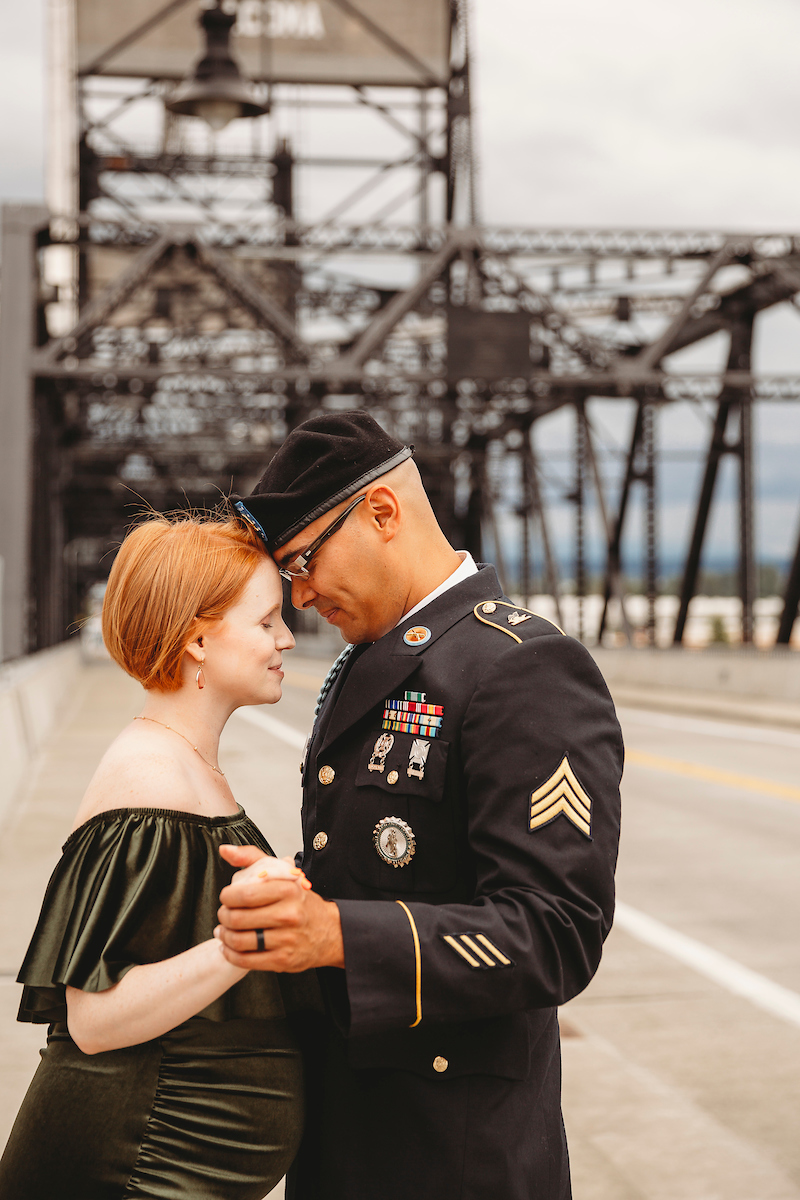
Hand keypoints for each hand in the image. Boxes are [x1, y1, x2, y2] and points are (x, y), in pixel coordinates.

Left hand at [217, 844, 344, 971]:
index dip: (227, 897)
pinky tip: (230, 947)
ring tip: (224, 931)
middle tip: (224, 914)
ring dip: (225, 936)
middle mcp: (288, 915)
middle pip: (238, 918)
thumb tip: (225, 850)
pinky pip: (246, 960)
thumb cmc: (301, 902)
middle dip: (223, 916)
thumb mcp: (283, 874)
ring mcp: (286, 940)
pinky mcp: (282, 960)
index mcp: (287, 890)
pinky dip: (231, 954)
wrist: (330, 932)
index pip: (244, 894)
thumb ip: (252, 859)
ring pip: (239, 941)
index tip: (227, 897)